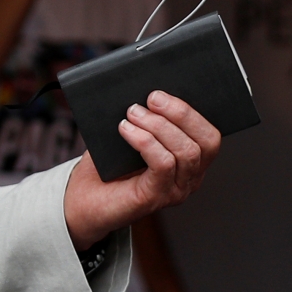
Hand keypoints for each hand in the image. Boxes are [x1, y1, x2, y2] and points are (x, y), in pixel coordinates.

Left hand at [63, 91, 220, 250]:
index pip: (209, 135)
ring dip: (159, 126)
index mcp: (190, 160)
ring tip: (133, 113)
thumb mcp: (130, 135)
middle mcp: (190, 177)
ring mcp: (176, 189)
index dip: (192, 111)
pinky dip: (146, 142)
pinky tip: (126, 130)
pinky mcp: (156, 197)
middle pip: (206, 142)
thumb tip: (150, 94)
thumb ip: (145, 119)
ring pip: (186, 152)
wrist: (81, 199)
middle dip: (181, 114)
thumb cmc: (106, 166)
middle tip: (151, 98)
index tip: (165, 92)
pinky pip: (163, 164)